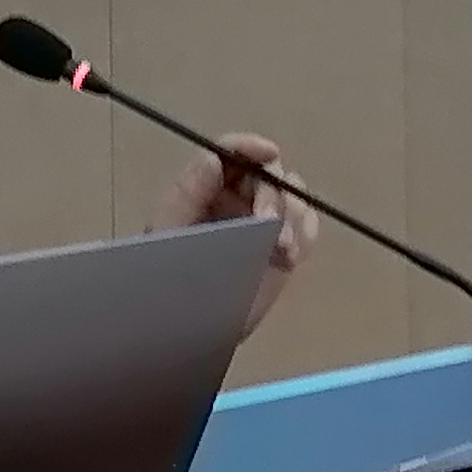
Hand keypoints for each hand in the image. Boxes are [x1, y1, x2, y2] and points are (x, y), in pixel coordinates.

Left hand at [152, 133, 318, 335]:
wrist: (184, 324)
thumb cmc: (166, 275)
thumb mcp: (169, 229)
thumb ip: (189, 192)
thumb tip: (215, 159)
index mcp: (206, 186)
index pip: (232, 153)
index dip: (251, 147)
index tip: (269, 152)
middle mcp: (237, 198)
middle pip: (270, 173)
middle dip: (274, 193)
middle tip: (267, 222)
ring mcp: (262, 222)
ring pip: (293, 198)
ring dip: (293, 217)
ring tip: (281, 250)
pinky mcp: (281, 248)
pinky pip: (305, 228)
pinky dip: (304, 234)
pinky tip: (290, 255)